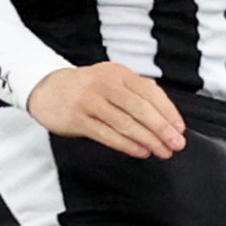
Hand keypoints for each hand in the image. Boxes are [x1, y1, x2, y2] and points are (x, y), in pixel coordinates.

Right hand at [27, 63, 186, 158]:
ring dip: (148, 140)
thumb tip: (166, 112)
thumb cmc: (86, 88)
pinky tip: (141, 151)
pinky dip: (127, 145)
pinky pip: (107, 134)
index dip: (168, 112)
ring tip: (162, 151)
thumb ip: (136, 91)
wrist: (46, 88)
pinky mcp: (77, 119)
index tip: (180, 129)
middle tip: (176, 144)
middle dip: (162, 129)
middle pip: (140, 108)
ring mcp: (89, 101)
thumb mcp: (111, 79)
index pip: (150, 92)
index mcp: (118, 73)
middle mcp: (104, 84)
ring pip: (125, 123)